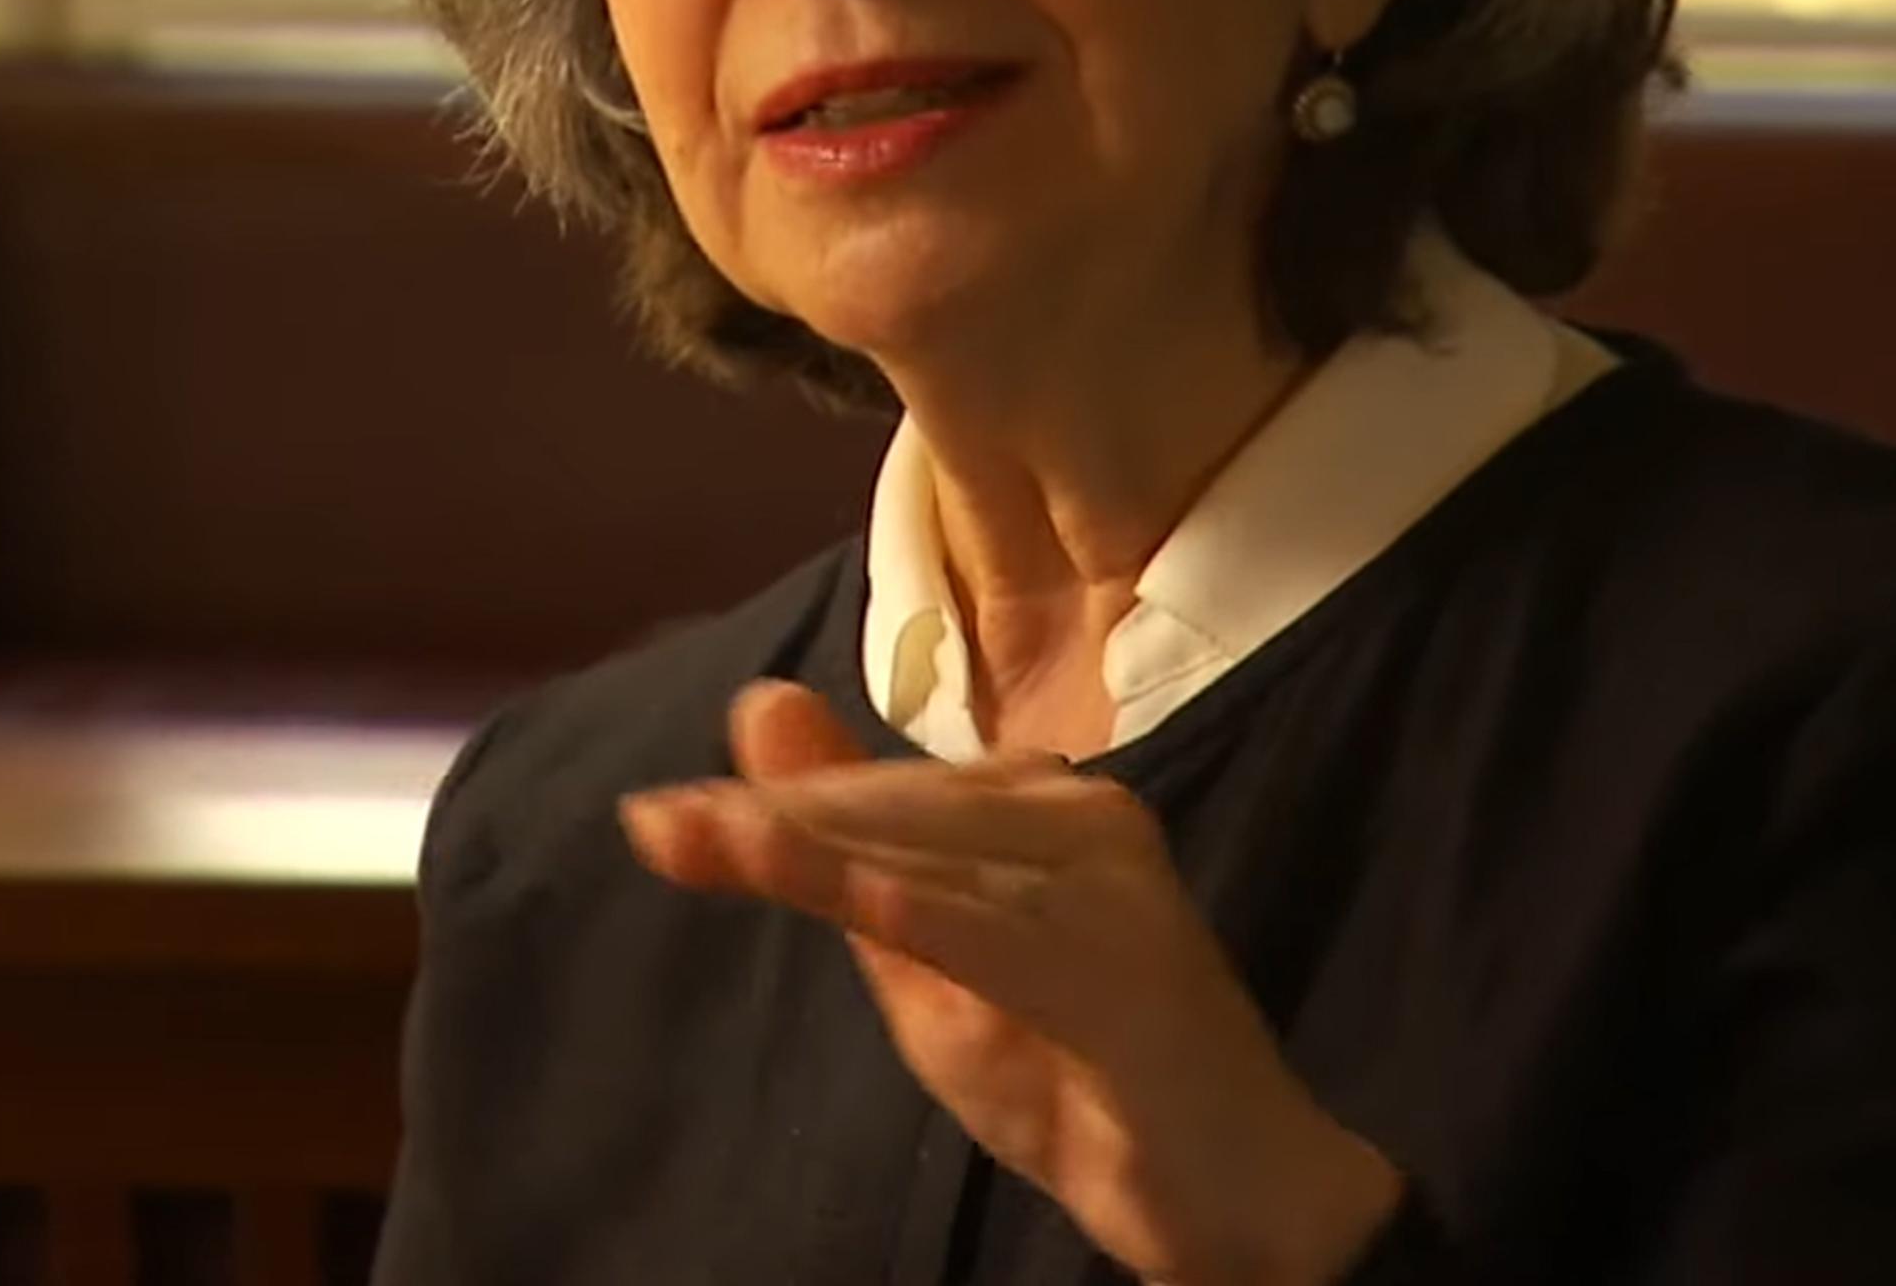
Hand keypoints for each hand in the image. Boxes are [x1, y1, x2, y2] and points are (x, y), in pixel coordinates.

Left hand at [619, 681, 1403, 1285]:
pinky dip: (926, 916)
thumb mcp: (928, 967)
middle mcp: (1082, 816)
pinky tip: (854, 903)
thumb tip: (756, 708)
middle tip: (657, 826)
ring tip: (711, 841)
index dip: (770, 801)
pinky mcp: (1128, 967)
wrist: (1238, 1187)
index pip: (880, 793)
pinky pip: (1004, 935)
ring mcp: (1111, 885)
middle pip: (898, 811)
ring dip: (819, 852)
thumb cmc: (1075, 1073)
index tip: (661, 818)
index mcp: (1039, 802)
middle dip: (774, 821)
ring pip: (936, 860)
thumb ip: (843, 853)